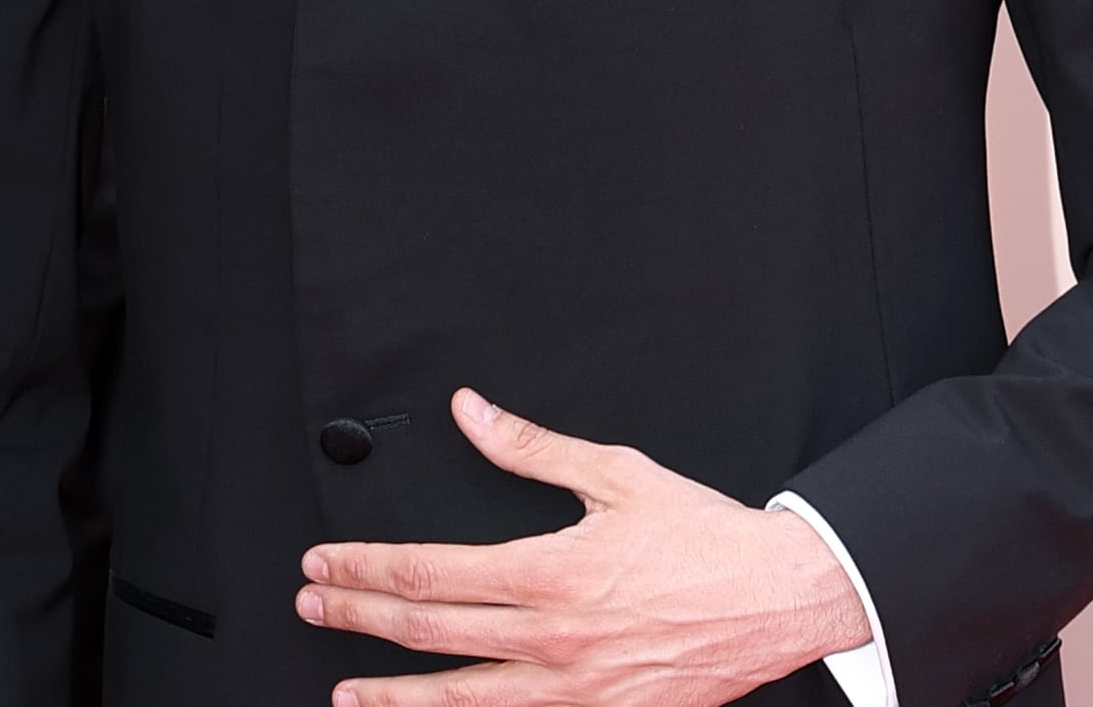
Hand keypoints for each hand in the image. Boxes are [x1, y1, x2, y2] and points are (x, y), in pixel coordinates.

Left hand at [298, 388, 868, 704]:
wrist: (780, 599)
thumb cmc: (704, 539)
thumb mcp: (615, 473)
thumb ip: (530, 448)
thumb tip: (471, 413)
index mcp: (549, 573)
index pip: (430, 572)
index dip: (366, 569)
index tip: (325, 563)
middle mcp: (554, 638)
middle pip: (431, 634)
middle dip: (360, 620)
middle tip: (312, 609)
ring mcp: (577, 689)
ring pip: (464, 698)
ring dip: (397, 694)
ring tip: (348, 691)